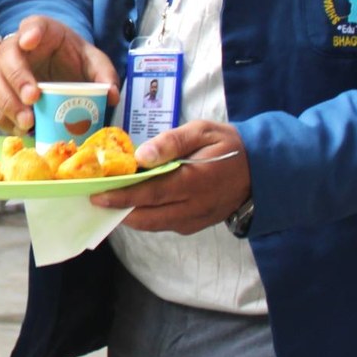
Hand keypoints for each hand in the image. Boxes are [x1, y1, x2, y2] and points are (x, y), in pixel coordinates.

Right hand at [0, 15, 119, 132]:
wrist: (56, 68)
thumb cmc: (72, 60)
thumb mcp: (92, 61)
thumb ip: (103, 74)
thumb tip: (111, 95)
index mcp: (42, 31)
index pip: (33, 24)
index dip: (30, 31)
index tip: (30, 41)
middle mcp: (16, 47)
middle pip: (7, 56)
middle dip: (18, 78)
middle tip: (33, 98)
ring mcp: (2, 69)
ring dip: (8, 104)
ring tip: (28, 123)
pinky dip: (3, 119)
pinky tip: (21, 130)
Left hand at [92, 119, 249, 234]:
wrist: (261, 168)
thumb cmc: (228, 144)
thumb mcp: (201, 131)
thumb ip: (171, 143)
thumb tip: (141, 156)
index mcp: (193, 181)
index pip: (149, 193)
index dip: (121, 196)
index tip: (97, 194)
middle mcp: (193, 206)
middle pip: (147, 215)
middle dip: (118, 210)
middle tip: (94, 201)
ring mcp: (196, 219)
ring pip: (154, 224)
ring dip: (130, 216)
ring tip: (108, 204)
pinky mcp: (197, 224)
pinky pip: (166, 225)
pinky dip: (147, 218)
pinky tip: (134, 206)